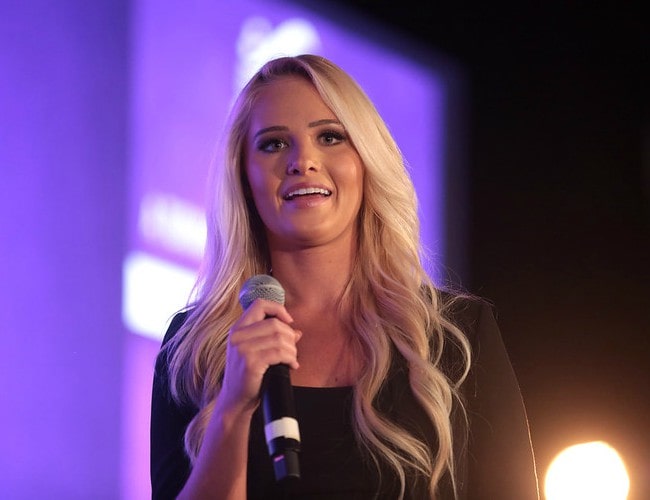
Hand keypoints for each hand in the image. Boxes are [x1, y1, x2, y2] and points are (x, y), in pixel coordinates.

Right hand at [219, 298, 300, 413]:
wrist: (235, 400)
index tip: (288, 322)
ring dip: (292, 349)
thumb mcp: (256, 352)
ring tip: (292, 358)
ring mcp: (243, 349)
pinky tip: (292, 365)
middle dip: (289, 336)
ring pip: (279, 338)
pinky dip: (291, 358)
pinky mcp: (251, 362)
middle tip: (292, 349)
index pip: (259, 304)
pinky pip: (279, 353)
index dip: (278, 309)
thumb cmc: (248, 375)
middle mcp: (238, 336)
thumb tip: (297, 332)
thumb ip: (273, 338)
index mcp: (238, 329)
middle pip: (274, 323)